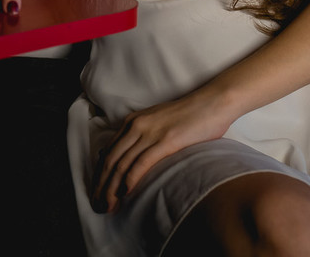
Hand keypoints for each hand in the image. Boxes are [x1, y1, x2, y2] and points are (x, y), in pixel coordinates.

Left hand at [90, 93, 232, 213]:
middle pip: (110, 160)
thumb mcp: (159, 124)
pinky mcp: (165, 140)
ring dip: (112, 188)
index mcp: (132, 122)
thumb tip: (133, 160)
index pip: (107, 152)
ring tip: (108, 206)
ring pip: (122, 164)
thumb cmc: (191, 116)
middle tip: (97, 205)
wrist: (213, 102)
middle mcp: (135, 126)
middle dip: (101, 185)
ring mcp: (149, 132)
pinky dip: (130, 179)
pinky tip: (125, 192)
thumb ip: (145, 138)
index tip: (96, 193)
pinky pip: (141, 162)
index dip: (99, 175)